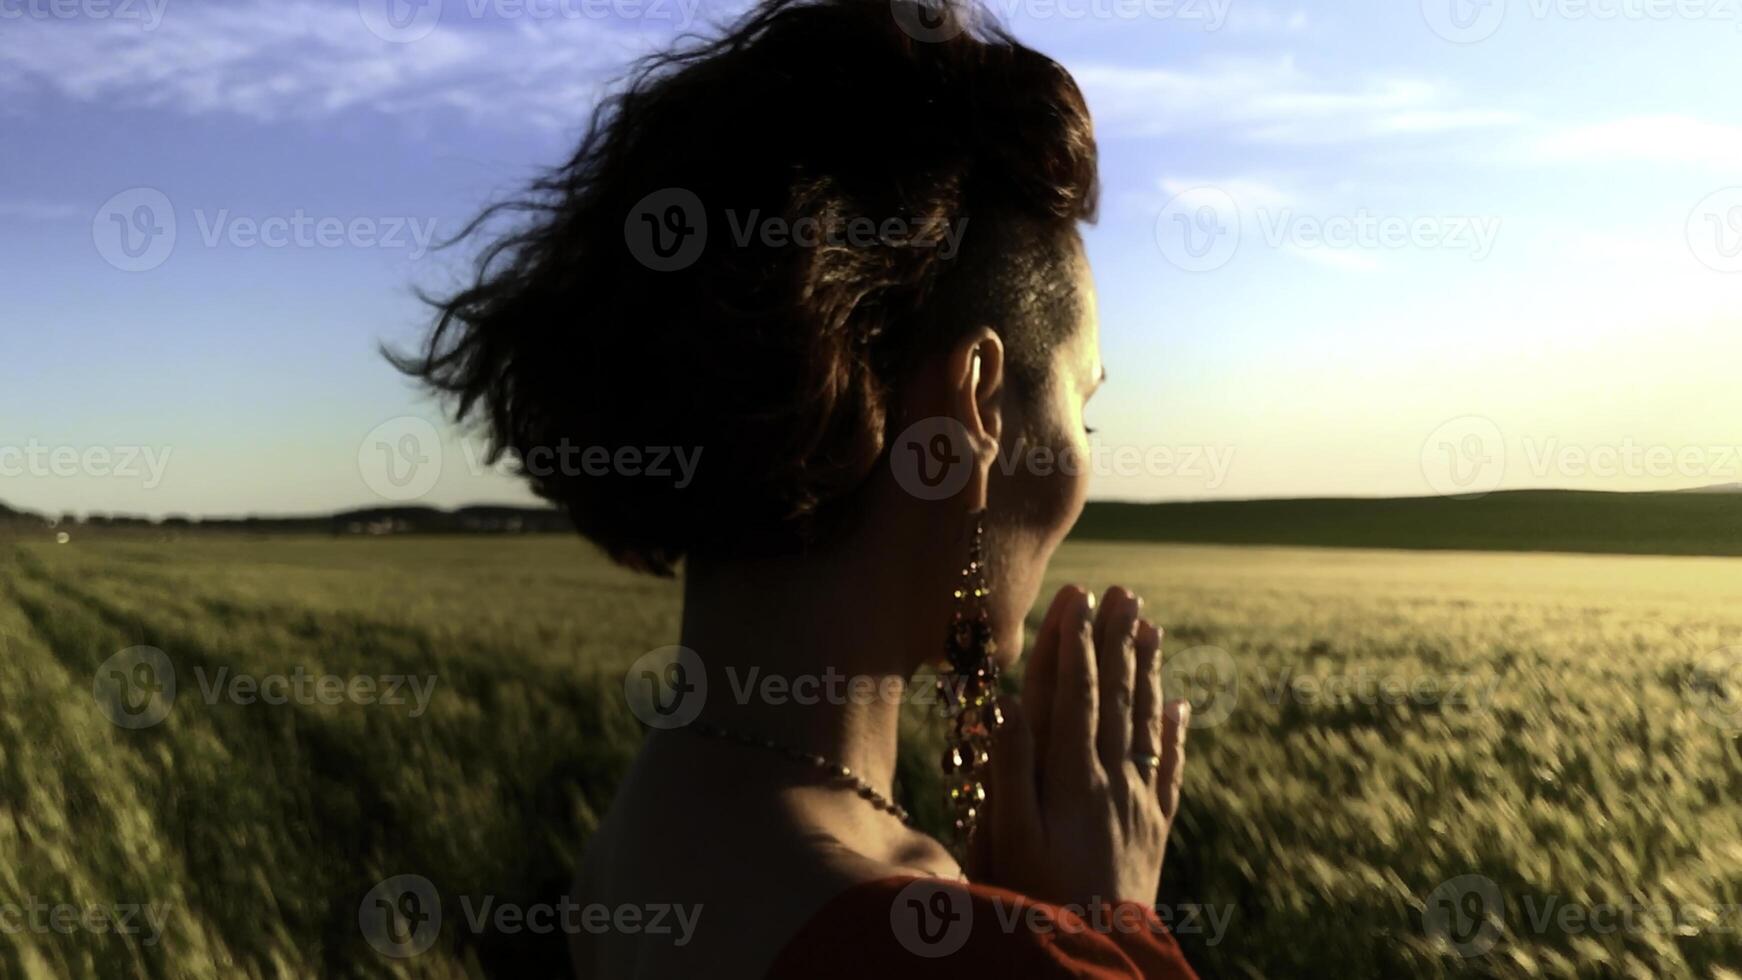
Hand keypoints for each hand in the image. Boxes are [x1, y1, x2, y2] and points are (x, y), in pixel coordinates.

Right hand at [969, 585, 1189, 908]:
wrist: (1099, 957)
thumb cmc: (1036, 900)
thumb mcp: (1009, 838)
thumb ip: (1009, 769)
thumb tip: (1008, 703)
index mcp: (1070, 778)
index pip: (1073, 694)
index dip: (1074, 643)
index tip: (1076, 596)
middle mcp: (1111, 781)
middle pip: (1115, 697)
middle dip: (1116, 641)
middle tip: (1122, 591)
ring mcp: (1138, 803)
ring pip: (1145, 722)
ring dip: (1147, 671)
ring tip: (1151, 626)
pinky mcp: (1155, 830)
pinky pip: (1169, 770)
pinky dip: (1174, 734)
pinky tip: (1180, 707)